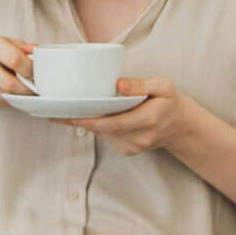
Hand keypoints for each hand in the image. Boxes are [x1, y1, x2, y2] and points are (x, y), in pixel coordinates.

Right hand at [0, 35, 34, 108]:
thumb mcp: (11, 46)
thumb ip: (25, 49)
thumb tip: (38, 51)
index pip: (14, 59)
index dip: (30, 69)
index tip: (38, 74)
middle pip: (8, 83)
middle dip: (26, 89)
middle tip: (36, 89)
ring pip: (3, 94)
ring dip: (19, 97)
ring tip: (28, 93)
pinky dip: (10, 100)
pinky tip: (15, 95)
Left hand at [59, 76, 196, 155]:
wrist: (180, 127)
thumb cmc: (169, 102)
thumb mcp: (163, 86)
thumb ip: (141, 85)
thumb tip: (118, 84)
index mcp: (148, 121)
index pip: (115, 123)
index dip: (92, 121)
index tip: (72, 115)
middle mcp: (139, 139)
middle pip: (103, 130)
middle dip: (79, 121)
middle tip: (54, 111)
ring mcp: (132, 147)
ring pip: (102, 134)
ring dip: (84, 123)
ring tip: (62, 110)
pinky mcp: (127, 150)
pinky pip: (106, 137)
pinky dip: (96, 126)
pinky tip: (84, 115)